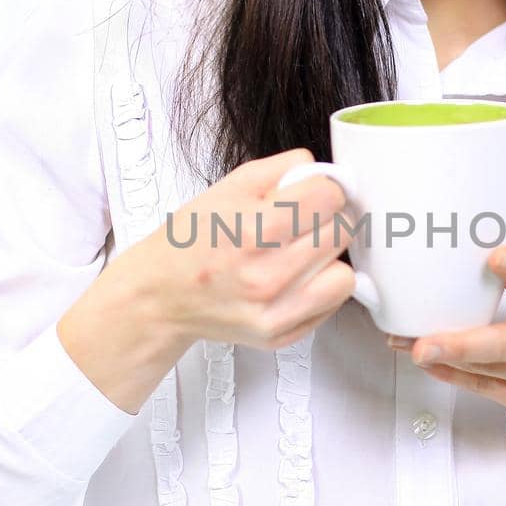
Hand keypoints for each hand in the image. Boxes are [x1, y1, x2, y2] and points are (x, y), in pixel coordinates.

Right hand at [125, 147, 358, 351]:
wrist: (161, 295)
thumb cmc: (191, 241)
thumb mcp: (227, 188)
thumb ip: (280, 169)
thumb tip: (324, 170)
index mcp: (253, 231)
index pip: (329, 196)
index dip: (324, 187)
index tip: (313, 192)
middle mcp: (266, 276)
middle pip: (341, 232)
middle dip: (328, 219)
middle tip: (305, 221)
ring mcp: (274, 311)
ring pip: (344, 274)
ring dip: (329, 259)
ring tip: (302, 252)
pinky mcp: (281, 335)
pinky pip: (332, 305)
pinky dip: (321, 288)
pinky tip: (295, 278)